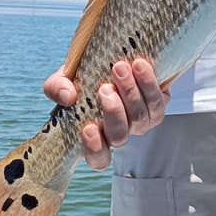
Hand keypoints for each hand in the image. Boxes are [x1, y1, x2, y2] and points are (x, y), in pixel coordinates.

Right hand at [42, 59, 169, 170]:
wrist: (112, 57)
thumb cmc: (84, 76)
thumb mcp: (63, 79)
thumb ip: (56, 87)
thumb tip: (68, 96)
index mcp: (96, 135)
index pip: (98, 158)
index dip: (95, 149)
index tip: (88, 128)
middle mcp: (120, 132)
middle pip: (120, 135)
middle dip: (114, 112)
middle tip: (104, 88)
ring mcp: (140, 121)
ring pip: (141, 117)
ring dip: (131, 93)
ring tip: (121, 68)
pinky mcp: (157, 104)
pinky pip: (158, 101)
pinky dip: (149, 83)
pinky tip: (140, 66)